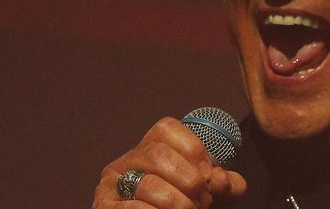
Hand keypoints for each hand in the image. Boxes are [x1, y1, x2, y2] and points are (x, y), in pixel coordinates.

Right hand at [93, 117, 246, 207]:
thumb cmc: (191, 204)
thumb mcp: (212, 190)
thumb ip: (225, 182)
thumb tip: (219, 179)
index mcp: (154, 144)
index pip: (167, 129)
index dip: (193, 149)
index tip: (209, 174)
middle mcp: (130, 158)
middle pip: (159, 155)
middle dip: (188, 180)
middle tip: (204, 200)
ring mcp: (113, 183)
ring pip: (148, 185)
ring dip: (177, 202)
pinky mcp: (104, 206)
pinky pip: (130, 208)